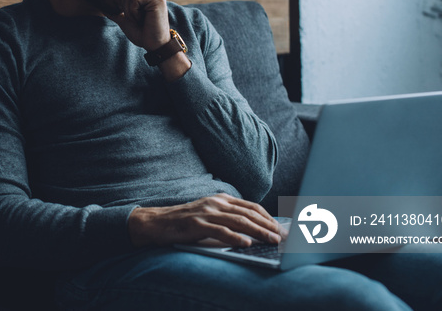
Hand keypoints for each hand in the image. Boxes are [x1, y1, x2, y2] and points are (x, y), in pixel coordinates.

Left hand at [107, 0, 169, 50]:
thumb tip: (102, 6)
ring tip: (140, 18)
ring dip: (129, 10)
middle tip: (136, 18)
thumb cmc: (142, 33)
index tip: (132, 16)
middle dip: (123, 6)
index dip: (120, 3)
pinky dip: (133, 12)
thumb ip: (115, 11)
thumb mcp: (125, 19)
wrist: (154, 45)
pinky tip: (143, 18)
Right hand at [128, 193, 284, 247]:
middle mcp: (216, 203)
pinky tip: (246, 243)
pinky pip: (220, 231)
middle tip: (283, 237)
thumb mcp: (210, 214)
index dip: (268, 217)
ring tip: (271, 240)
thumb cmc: (186, 221)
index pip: (251, 207)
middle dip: (268, 226)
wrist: (159, 222)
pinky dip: (235, 238)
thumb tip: (254, 230)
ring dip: (258, 232)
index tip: (281, 228)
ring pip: (238, 222)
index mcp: (221, 199)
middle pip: (248, 214)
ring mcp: (206, 213)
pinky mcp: (197, 224)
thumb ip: (228, 217)